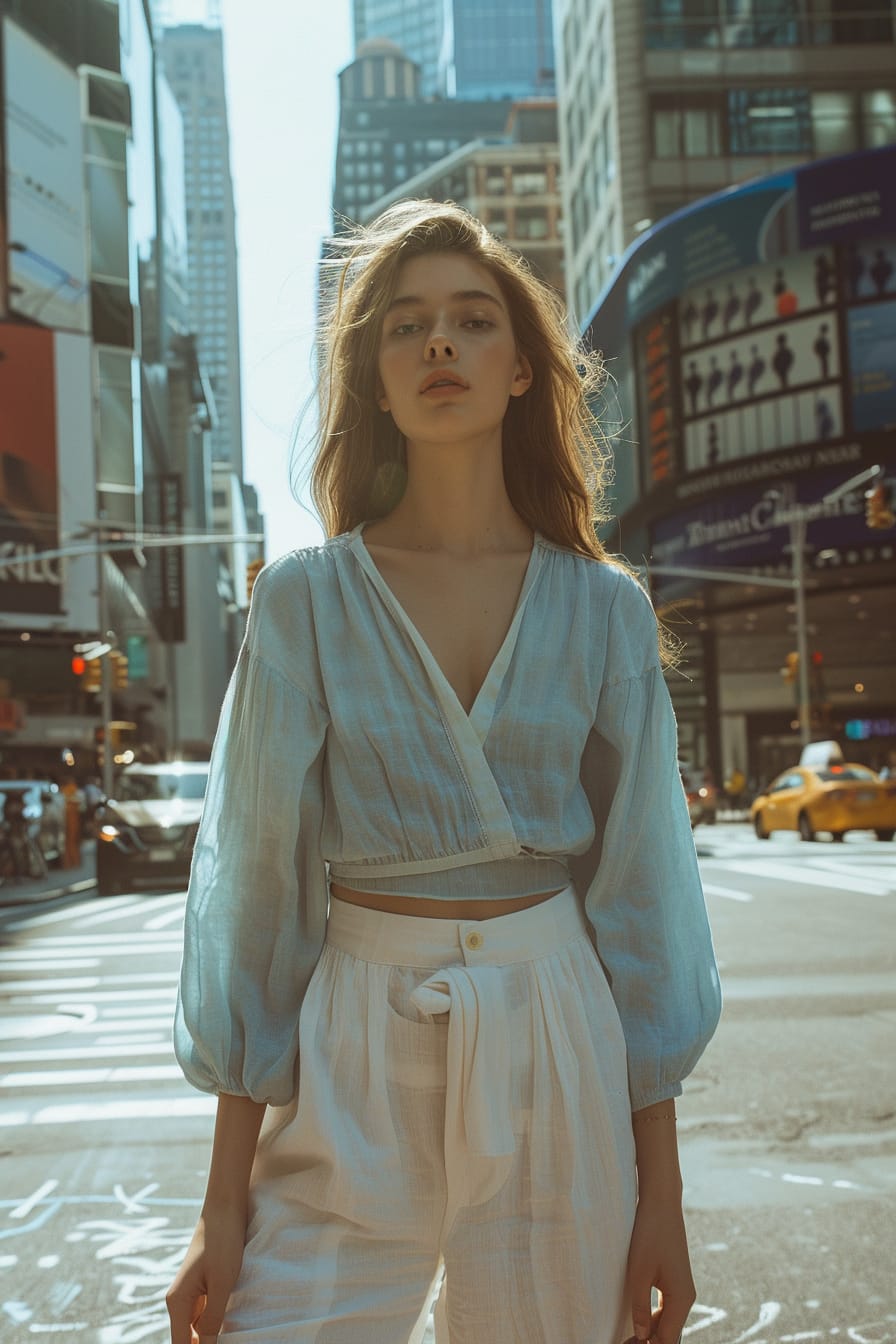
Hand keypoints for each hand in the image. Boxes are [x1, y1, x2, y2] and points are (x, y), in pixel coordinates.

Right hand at [166, 1207, 246, 1342]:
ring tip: (232, 1336)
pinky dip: (217, 1323)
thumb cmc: (223, 1241)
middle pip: (189, 1339)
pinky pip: (207, 1314)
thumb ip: (213, 1320)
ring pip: (199, 1328)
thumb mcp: (222, 1284)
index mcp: (178, 1302)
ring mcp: (192, 1293)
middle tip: (230, 1340)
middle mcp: (180, 1301)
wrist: (226, 1207)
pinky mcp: (204, 1285)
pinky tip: (232, 1325)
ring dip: (212, 1336)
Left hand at [625, 1192, 694, 1343]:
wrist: (661, 1204)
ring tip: (629, 1338)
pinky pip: (666, 1309)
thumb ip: (640, 1307)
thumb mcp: (639, 1273)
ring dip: (651, 1334)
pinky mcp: (675, 1281)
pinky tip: (639, 1322)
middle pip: (669, 1334)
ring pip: (668, 1323)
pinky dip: (654, 1320)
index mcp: (681, 1299)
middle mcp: (686, 1298)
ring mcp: (682, 1289)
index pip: (666, 1340)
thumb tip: (641, 1336)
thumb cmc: (650, 1234)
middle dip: (649, 1342)